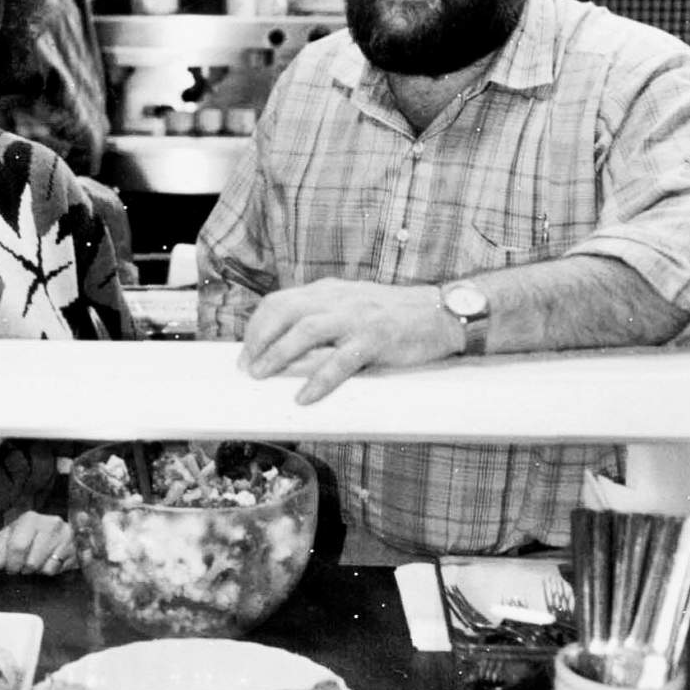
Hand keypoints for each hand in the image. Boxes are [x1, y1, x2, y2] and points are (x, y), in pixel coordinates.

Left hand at [0, 512, 75, 575]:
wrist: (61, 534)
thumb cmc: (30, 536)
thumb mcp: (11, 537)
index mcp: (30, 518)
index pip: (17, 546)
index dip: (10, 562)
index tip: (9, 567)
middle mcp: (50, 524)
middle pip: (31, 561)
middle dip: (22, 569)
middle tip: (21, 567)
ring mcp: (65, 537)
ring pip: (43, 568)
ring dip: (35, 570)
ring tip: (36, 562)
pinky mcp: (75, 550)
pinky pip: (55, 570)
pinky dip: (49, 570)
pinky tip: (49, 561)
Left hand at [240, 278, 460, 403]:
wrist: (443, 312)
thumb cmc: (395, 316)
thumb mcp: (353, 307)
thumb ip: (324, 319)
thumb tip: (288, 347)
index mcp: (329, 291)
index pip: (280, 301)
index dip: (257, 326)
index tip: (246, 351)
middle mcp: (339, 299)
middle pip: (284, 311)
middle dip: (258, 339)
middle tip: (247, 367)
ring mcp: (357, 317)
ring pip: (306, 331)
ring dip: (278, 354)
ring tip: (262, 375)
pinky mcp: (377, 338)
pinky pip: (341, 361)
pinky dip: (319, 380)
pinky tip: (305, 397)